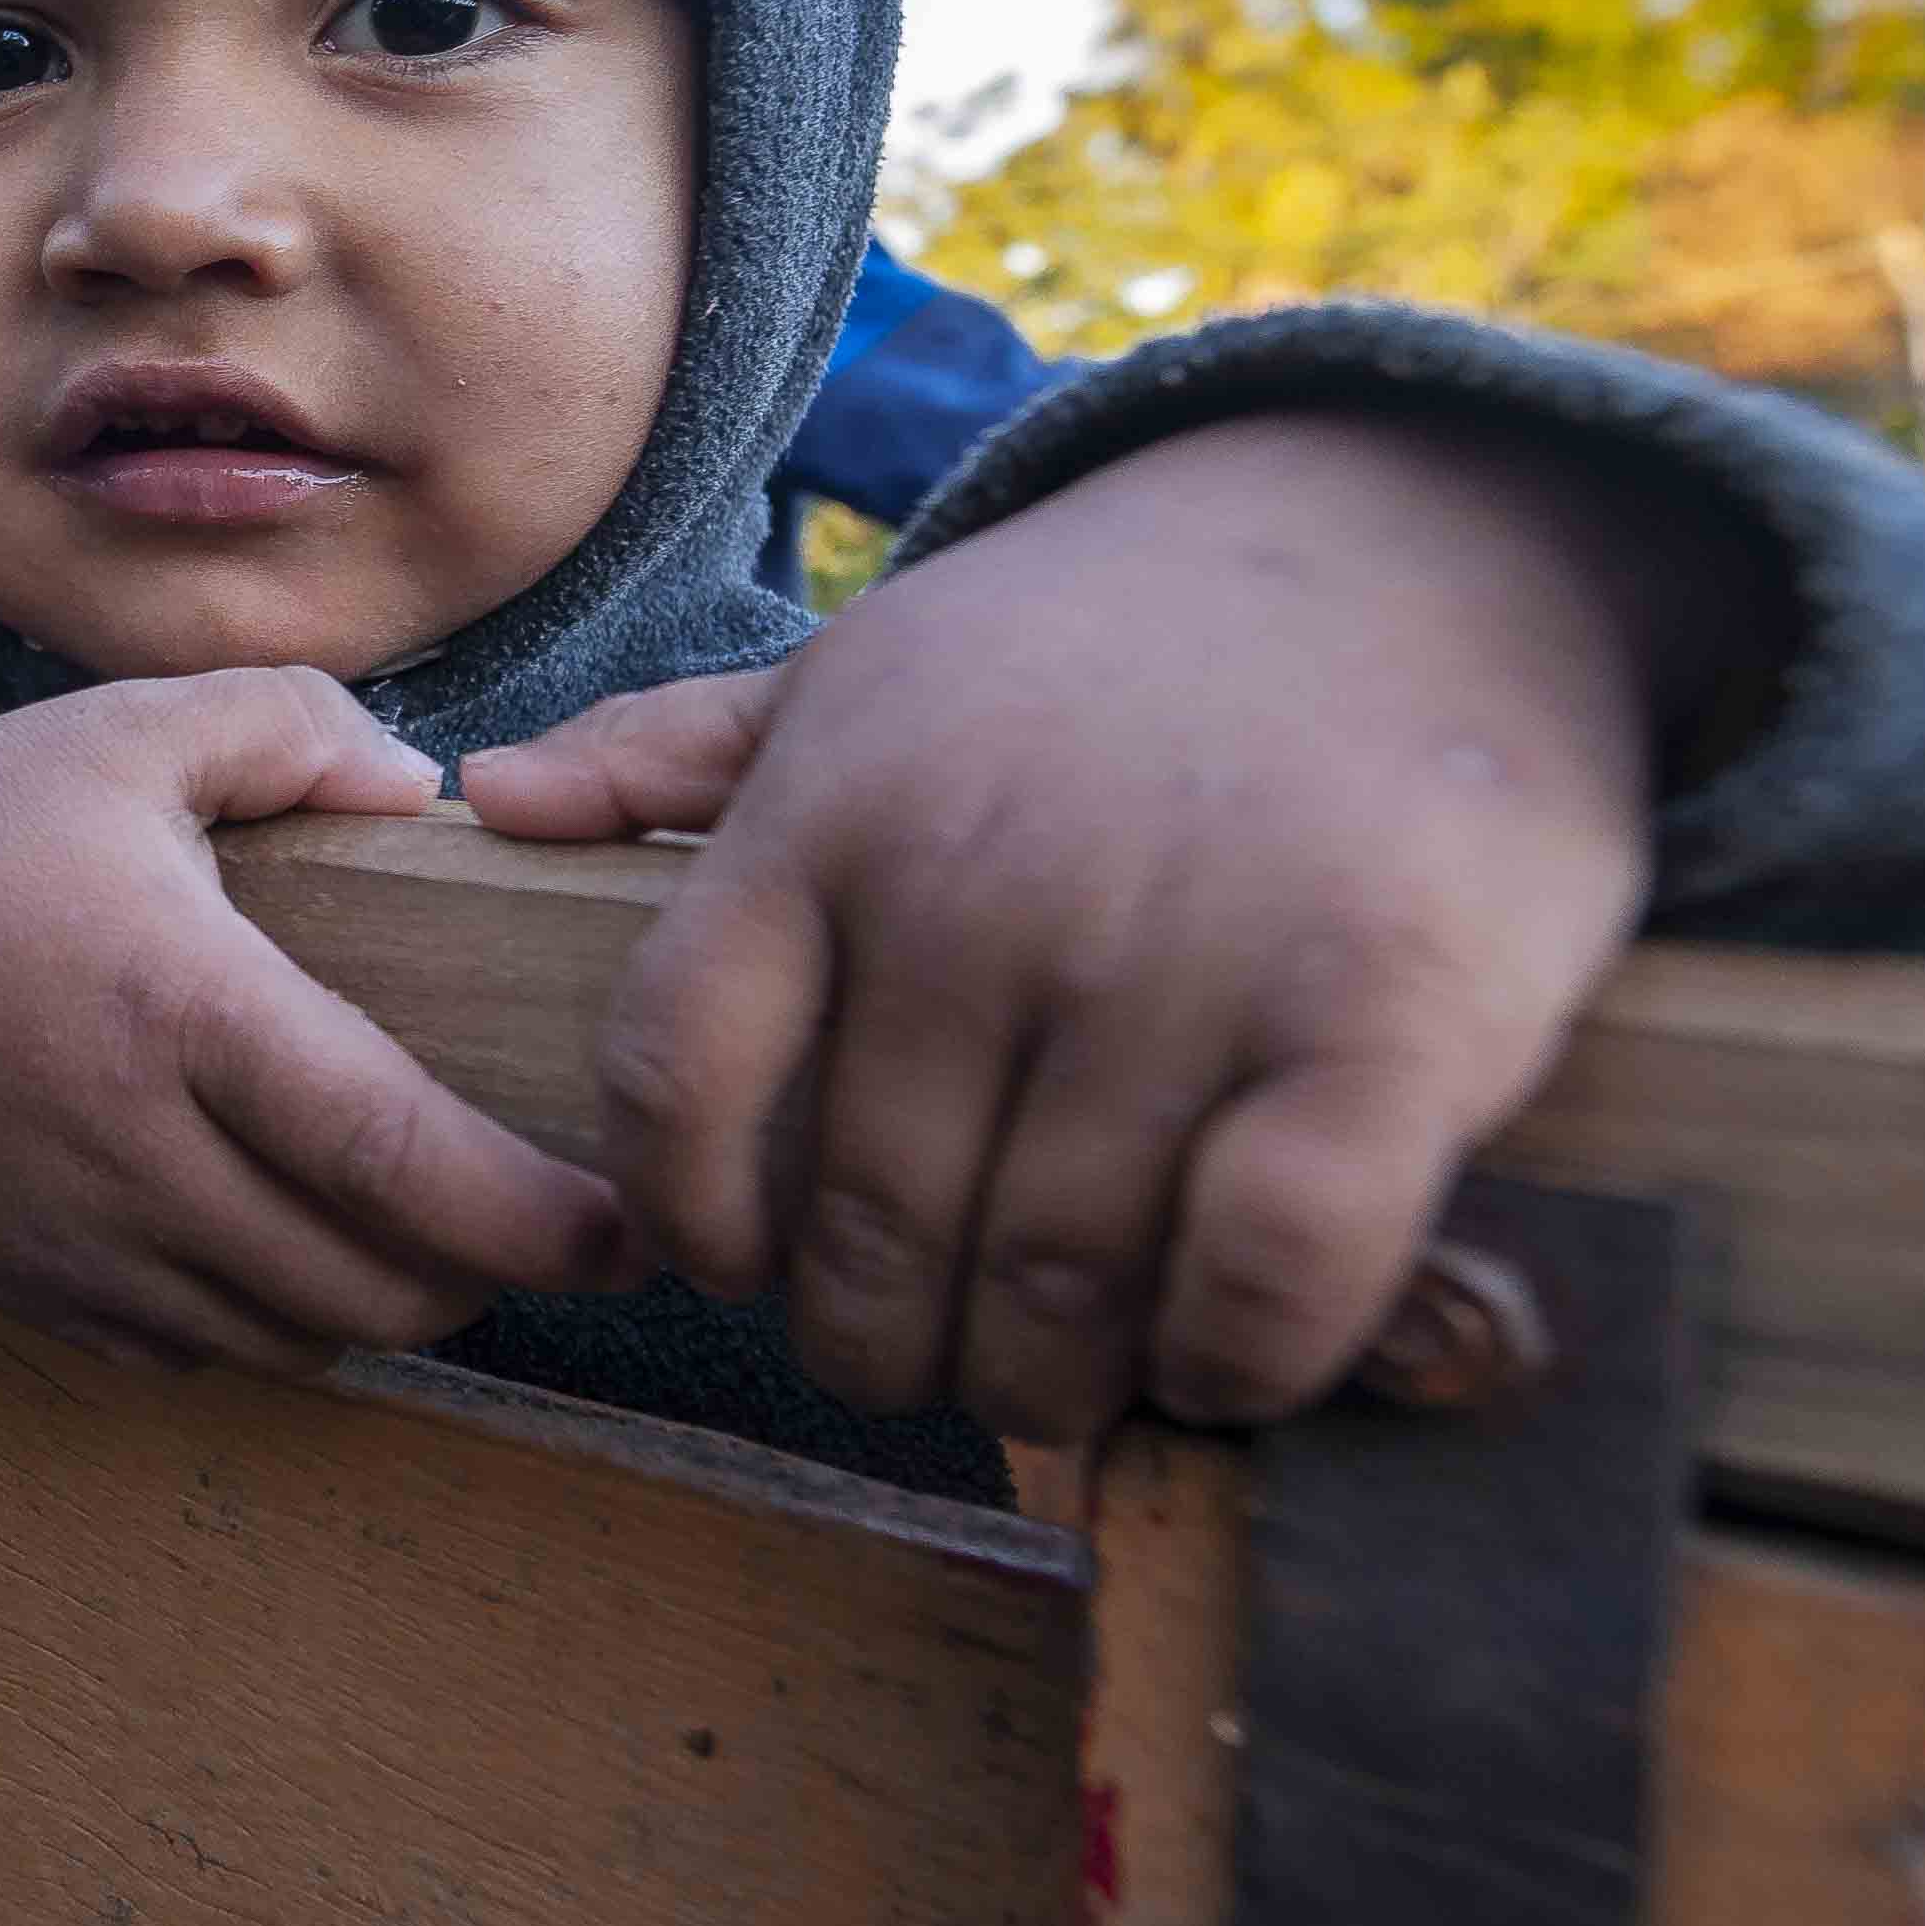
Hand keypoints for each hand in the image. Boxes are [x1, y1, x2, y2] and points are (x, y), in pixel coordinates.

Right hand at [0, 674, 648, 1371]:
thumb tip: (428, 796)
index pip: (391, 1155)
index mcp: (177, 1003)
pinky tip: (286, 1247)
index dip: (529, 1218)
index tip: (623, 1228)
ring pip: (285, 1342)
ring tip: (425, 1239)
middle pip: (363, 1285)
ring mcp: (71, 1235)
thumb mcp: (135, 727)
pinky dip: (264, 1325)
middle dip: (482, 1279)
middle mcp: (128, 1146)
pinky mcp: (26, 1284)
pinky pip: (189, 1355)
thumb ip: (298, 730)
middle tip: (544, 1230)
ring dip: (376, 1308)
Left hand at [468, 410, 1757, 1439]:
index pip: (675, 1081)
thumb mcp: (884, 660)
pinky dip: (1224, 1362)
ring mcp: (1182, 954)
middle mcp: (984, 887)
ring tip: (1062, 1378)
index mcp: (840, 809)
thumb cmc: (1122, 649)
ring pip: (1050, 1288)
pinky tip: (1212, 1356)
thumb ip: (685, 749)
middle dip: (882, 1344)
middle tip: (932, 1359)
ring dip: (1047, 1383)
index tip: (748, 1268)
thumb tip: (495, 800)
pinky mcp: (1384, 1020)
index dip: (693, 1222)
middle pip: (863, 1233)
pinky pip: (1259, 1277)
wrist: (1429, 543)